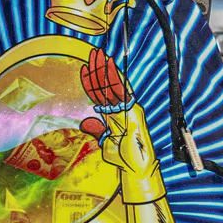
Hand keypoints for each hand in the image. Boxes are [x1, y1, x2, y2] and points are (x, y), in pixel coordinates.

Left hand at [79, 51, 161, 197]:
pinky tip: (109, 66)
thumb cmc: (124, 158)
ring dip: (105, 68)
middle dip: (100, 68)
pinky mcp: (133, 111)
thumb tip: (85, 122)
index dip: (94, 81)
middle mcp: (124, 108)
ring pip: (114, 84)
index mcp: (117, 114)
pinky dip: (115, 78)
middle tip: (93, 52)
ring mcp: (129, 109)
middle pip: (109, 85)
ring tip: (98, 55)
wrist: (137, 169)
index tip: (86, 67)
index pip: (102, 94)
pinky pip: (121, 92)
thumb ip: (97, 130)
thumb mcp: (106, 142)